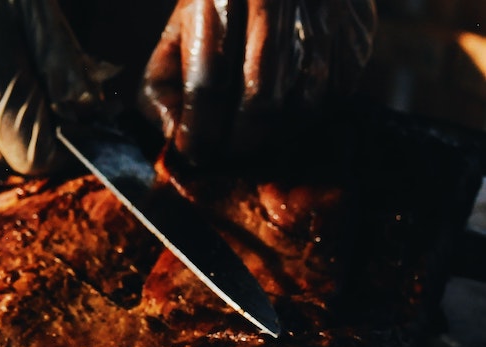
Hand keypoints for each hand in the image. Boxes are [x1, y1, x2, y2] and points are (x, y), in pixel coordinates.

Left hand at [139, 0, 376, 163]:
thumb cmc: (222, 2)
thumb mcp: (177, 30)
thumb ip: (162, 85)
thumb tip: (174, 138)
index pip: (208, 84)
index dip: (199, 131)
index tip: (194, 155)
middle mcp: (275, 3)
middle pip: (260, 100)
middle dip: (239, 143)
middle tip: (228, 157)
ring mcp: (323, 16)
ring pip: (303, 104)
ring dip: (277, 135)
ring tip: (257, 139)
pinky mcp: (357, 31)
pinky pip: (337, 94)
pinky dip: (310, 115)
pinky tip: (289, 111)